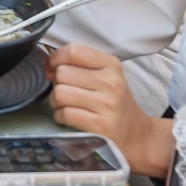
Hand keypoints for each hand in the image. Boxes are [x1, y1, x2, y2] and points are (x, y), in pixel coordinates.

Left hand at [47, 45, 175, 176]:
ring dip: (55, 101)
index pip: (74, 51)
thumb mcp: (105, 76)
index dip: (55, 59)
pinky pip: (65, 114)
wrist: (137, 134)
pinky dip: (59, 116)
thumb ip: (79, 65)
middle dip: (56, 83)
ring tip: (65, 105)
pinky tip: (68, 117)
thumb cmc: (115, 103)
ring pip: (59, 93)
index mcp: (111, 65)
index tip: (53, 68)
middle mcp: (111, 82)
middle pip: (62, 73)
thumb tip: (48, 65)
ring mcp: (107, 104)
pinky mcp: (101, 125)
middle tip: (65, 91)